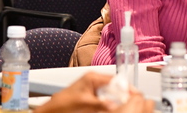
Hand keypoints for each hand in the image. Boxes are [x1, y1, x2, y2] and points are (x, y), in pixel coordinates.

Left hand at [33, 72, 153, 112]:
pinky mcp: (91, 98)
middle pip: (116, 87)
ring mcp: (92, 90)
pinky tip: (112, 109)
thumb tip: (117, 105)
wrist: (49, 112)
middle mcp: (94, 81)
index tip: (137, 96)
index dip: (127, 88)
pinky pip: (106, 100)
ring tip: (123, 106)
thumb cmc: (60, 105)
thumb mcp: (85, 104)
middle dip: (124, 95)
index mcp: (93, 77)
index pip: (116, 80)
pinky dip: (110, 105)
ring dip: (117, 101)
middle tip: (132, 103)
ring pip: (112, 95)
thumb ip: (102, 103)